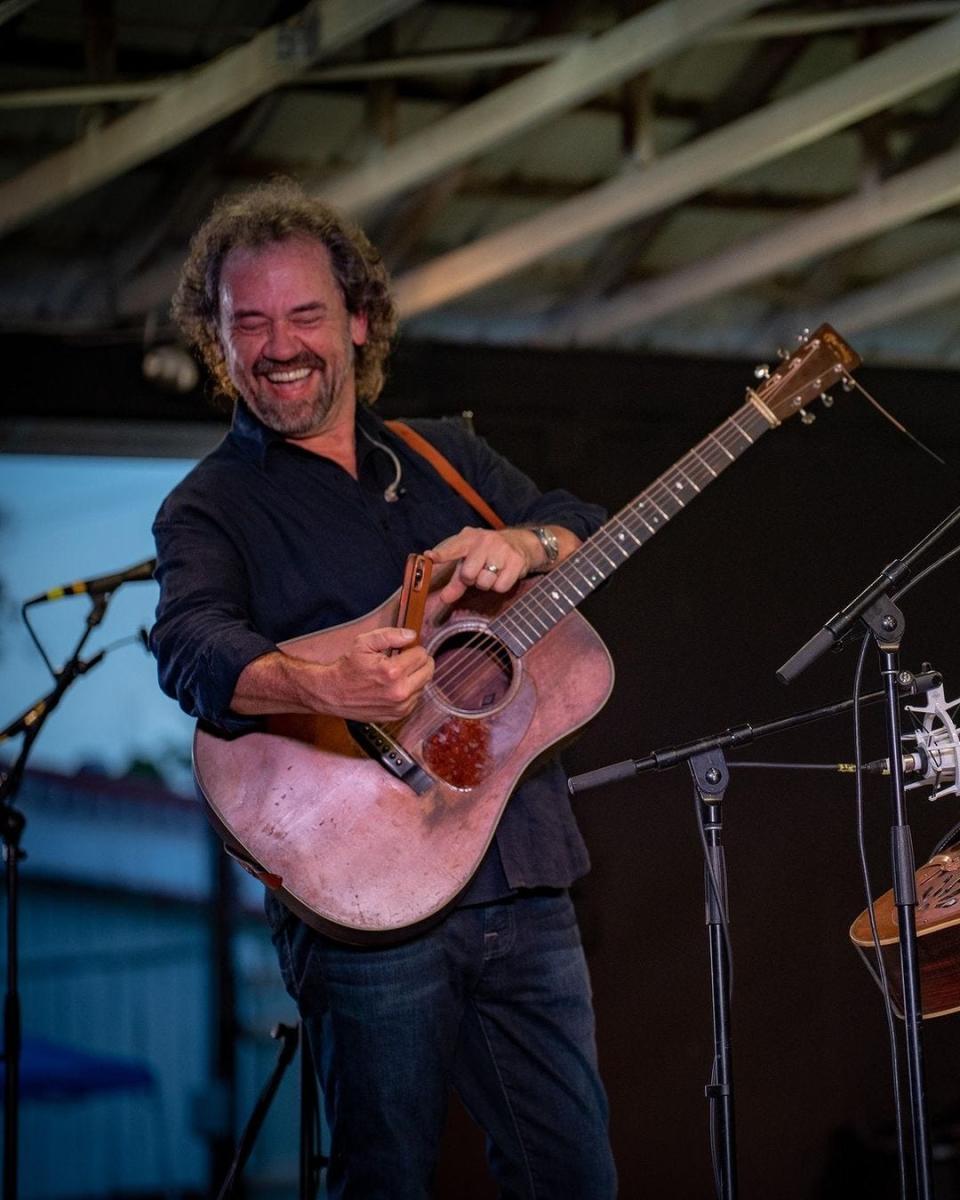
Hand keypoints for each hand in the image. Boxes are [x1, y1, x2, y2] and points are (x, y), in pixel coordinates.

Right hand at [317, 627, 434, 721]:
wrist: (332, 693)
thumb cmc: (347, 668)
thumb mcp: (364, 643)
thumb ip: (390, 635)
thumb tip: (411, 635)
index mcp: (393, 672)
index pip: (421, 655)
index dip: (413, 649)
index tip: (402, 650)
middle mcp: (399, 692)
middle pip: (428, 670)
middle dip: (418, 661)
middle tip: (402, 659)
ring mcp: (400, 707)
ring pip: (424, 684)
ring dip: (414, 676)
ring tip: (394, 674)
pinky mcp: (398, 715)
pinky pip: (415, 698)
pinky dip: (409, 690)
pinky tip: (393, 686)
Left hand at [427, 526, 539, 604]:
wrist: (520, 542)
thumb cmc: (487, 553)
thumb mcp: (469, 561)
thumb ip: (455, 581)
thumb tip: (444, 598)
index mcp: (468, 538)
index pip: (453, 548)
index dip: (441, 554)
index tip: (429, 556)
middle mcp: (485, 541)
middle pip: (468, 574)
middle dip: (470, 579)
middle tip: (477, 571)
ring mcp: (502, 549)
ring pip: (484, 582)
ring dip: (486, 583)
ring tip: (491, 572)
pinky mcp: (517, 561)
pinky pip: (500, 586)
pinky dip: (500, 586)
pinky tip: (503, 574)